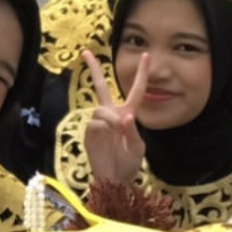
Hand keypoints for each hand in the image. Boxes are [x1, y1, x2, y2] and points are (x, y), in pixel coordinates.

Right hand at [82, 49, 147, 185]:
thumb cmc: (129, 164)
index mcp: (129, 114)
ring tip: (116, 131)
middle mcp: (113, 114)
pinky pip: (95, 122)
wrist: (114, 178)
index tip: (146, 55)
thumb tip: (126, 117)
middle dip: (95, 69)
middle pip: (101, 87)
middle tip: (86, 52)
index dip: (141, 73)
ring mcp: (99, 122)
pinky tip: (106, 138)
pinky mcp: (90, 132)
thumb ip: (132, 132)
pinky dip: (103, 127)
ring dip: (110, 118)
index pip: (137, 90)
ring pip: (101, 109)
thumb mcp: (138, 149)